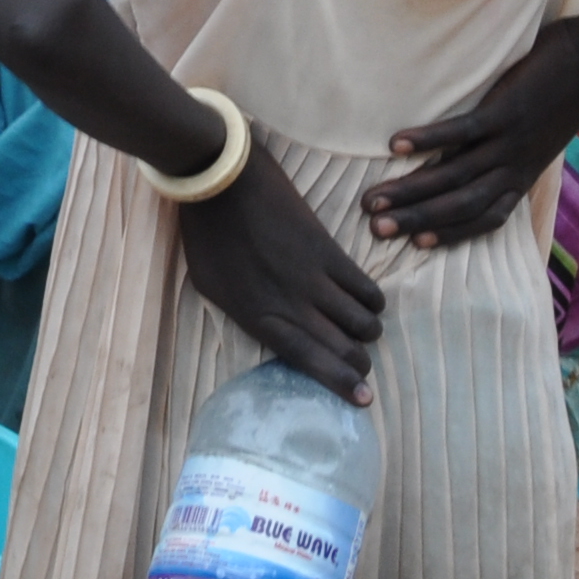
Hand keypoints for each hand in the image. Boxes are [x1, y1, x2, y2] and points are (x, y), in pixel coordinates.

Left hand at [175, 151, 384, 401]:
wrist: (219, 178)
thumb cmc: (205, 233)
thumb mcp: (211, 286)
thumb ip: (245, 312)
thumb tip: (274, 330)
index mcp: (256, 316)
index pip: (308, 359)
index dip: (339, 382)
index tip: (363, 399)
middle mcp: (290, 303)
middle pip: (341, 346)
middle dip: (358, 363)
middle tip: (362, 367)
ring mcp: (312, 277)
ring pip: (360, 320)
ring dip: (368, 332)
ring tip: (363, 331)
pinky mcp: (327, 250)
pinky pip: (364, 286)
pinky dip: (372, 301)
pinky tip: (369, 302)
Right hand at [364, 22, 578, 250]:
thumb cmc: (565, 92)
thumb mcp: (540, 134)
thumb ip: (509, 149)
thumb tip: (473, 152)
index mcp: (522, 175)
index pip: (483, 219)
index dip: (449, 234)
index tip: (414, 243)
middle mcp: (514, 166)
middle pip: (460, 205)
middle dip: (415, 220)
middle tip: (374, 229)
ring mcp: (510, 141)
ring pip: (455, 177)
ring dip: (411, 190)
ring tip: (374, 198)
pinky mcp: (506, 111)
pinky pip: (461, 132)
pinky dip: (427, 141)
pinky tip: (396, 144)